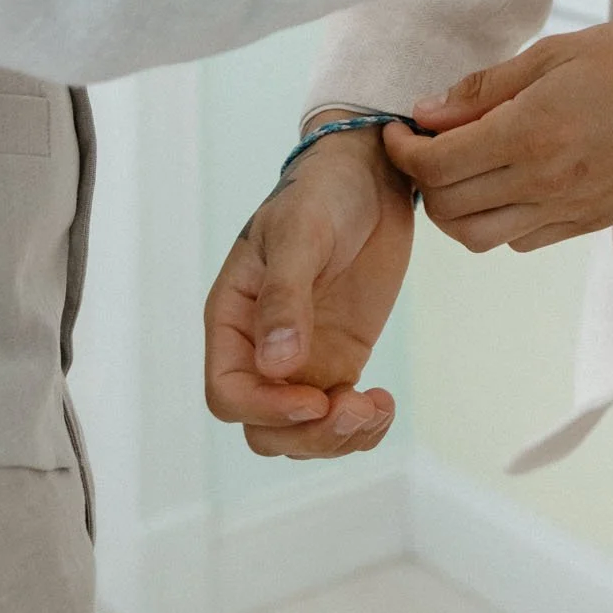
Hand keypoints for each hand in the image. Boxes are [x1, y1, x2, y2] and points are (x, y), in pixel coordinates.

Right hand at [203, 122, 414, 456]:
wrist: (370, 174)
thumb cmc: (323, 192)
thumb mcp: (300, 233)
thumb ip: (285, 296)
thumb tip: (275, 365)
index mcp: (233, 318)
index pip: (227, 393)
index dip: (264, 410)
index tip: (313, 399)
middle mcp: (260, 348)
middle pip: (264, 428)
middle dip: (308, 434)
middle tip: (356, 409)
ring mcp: (302, 359)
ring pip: (301, 434)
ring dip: (338, 439)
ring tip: (376, 408)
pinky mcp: (339, 359)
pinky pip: (339, 416)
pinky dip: (362, 427)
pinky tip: (385, 405)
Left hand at [384, 23, 612, 251]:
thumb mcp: (555, 53)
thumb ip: (487, 86)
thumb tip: (426, 113)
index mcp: (529, 133)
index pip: (436, 165)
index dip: (402, 150)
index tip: (398, 129)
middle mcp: (543, 183)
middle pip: (449, 209)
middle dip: (423, 179)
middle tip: (428, 144)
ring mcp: (568, 211)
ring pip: (479, 239)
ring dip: (455, 209)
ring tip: (462, 169)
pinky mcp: (589, 224)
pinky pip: (522, 241)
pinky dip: (498, 221)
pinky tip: (508, 183)